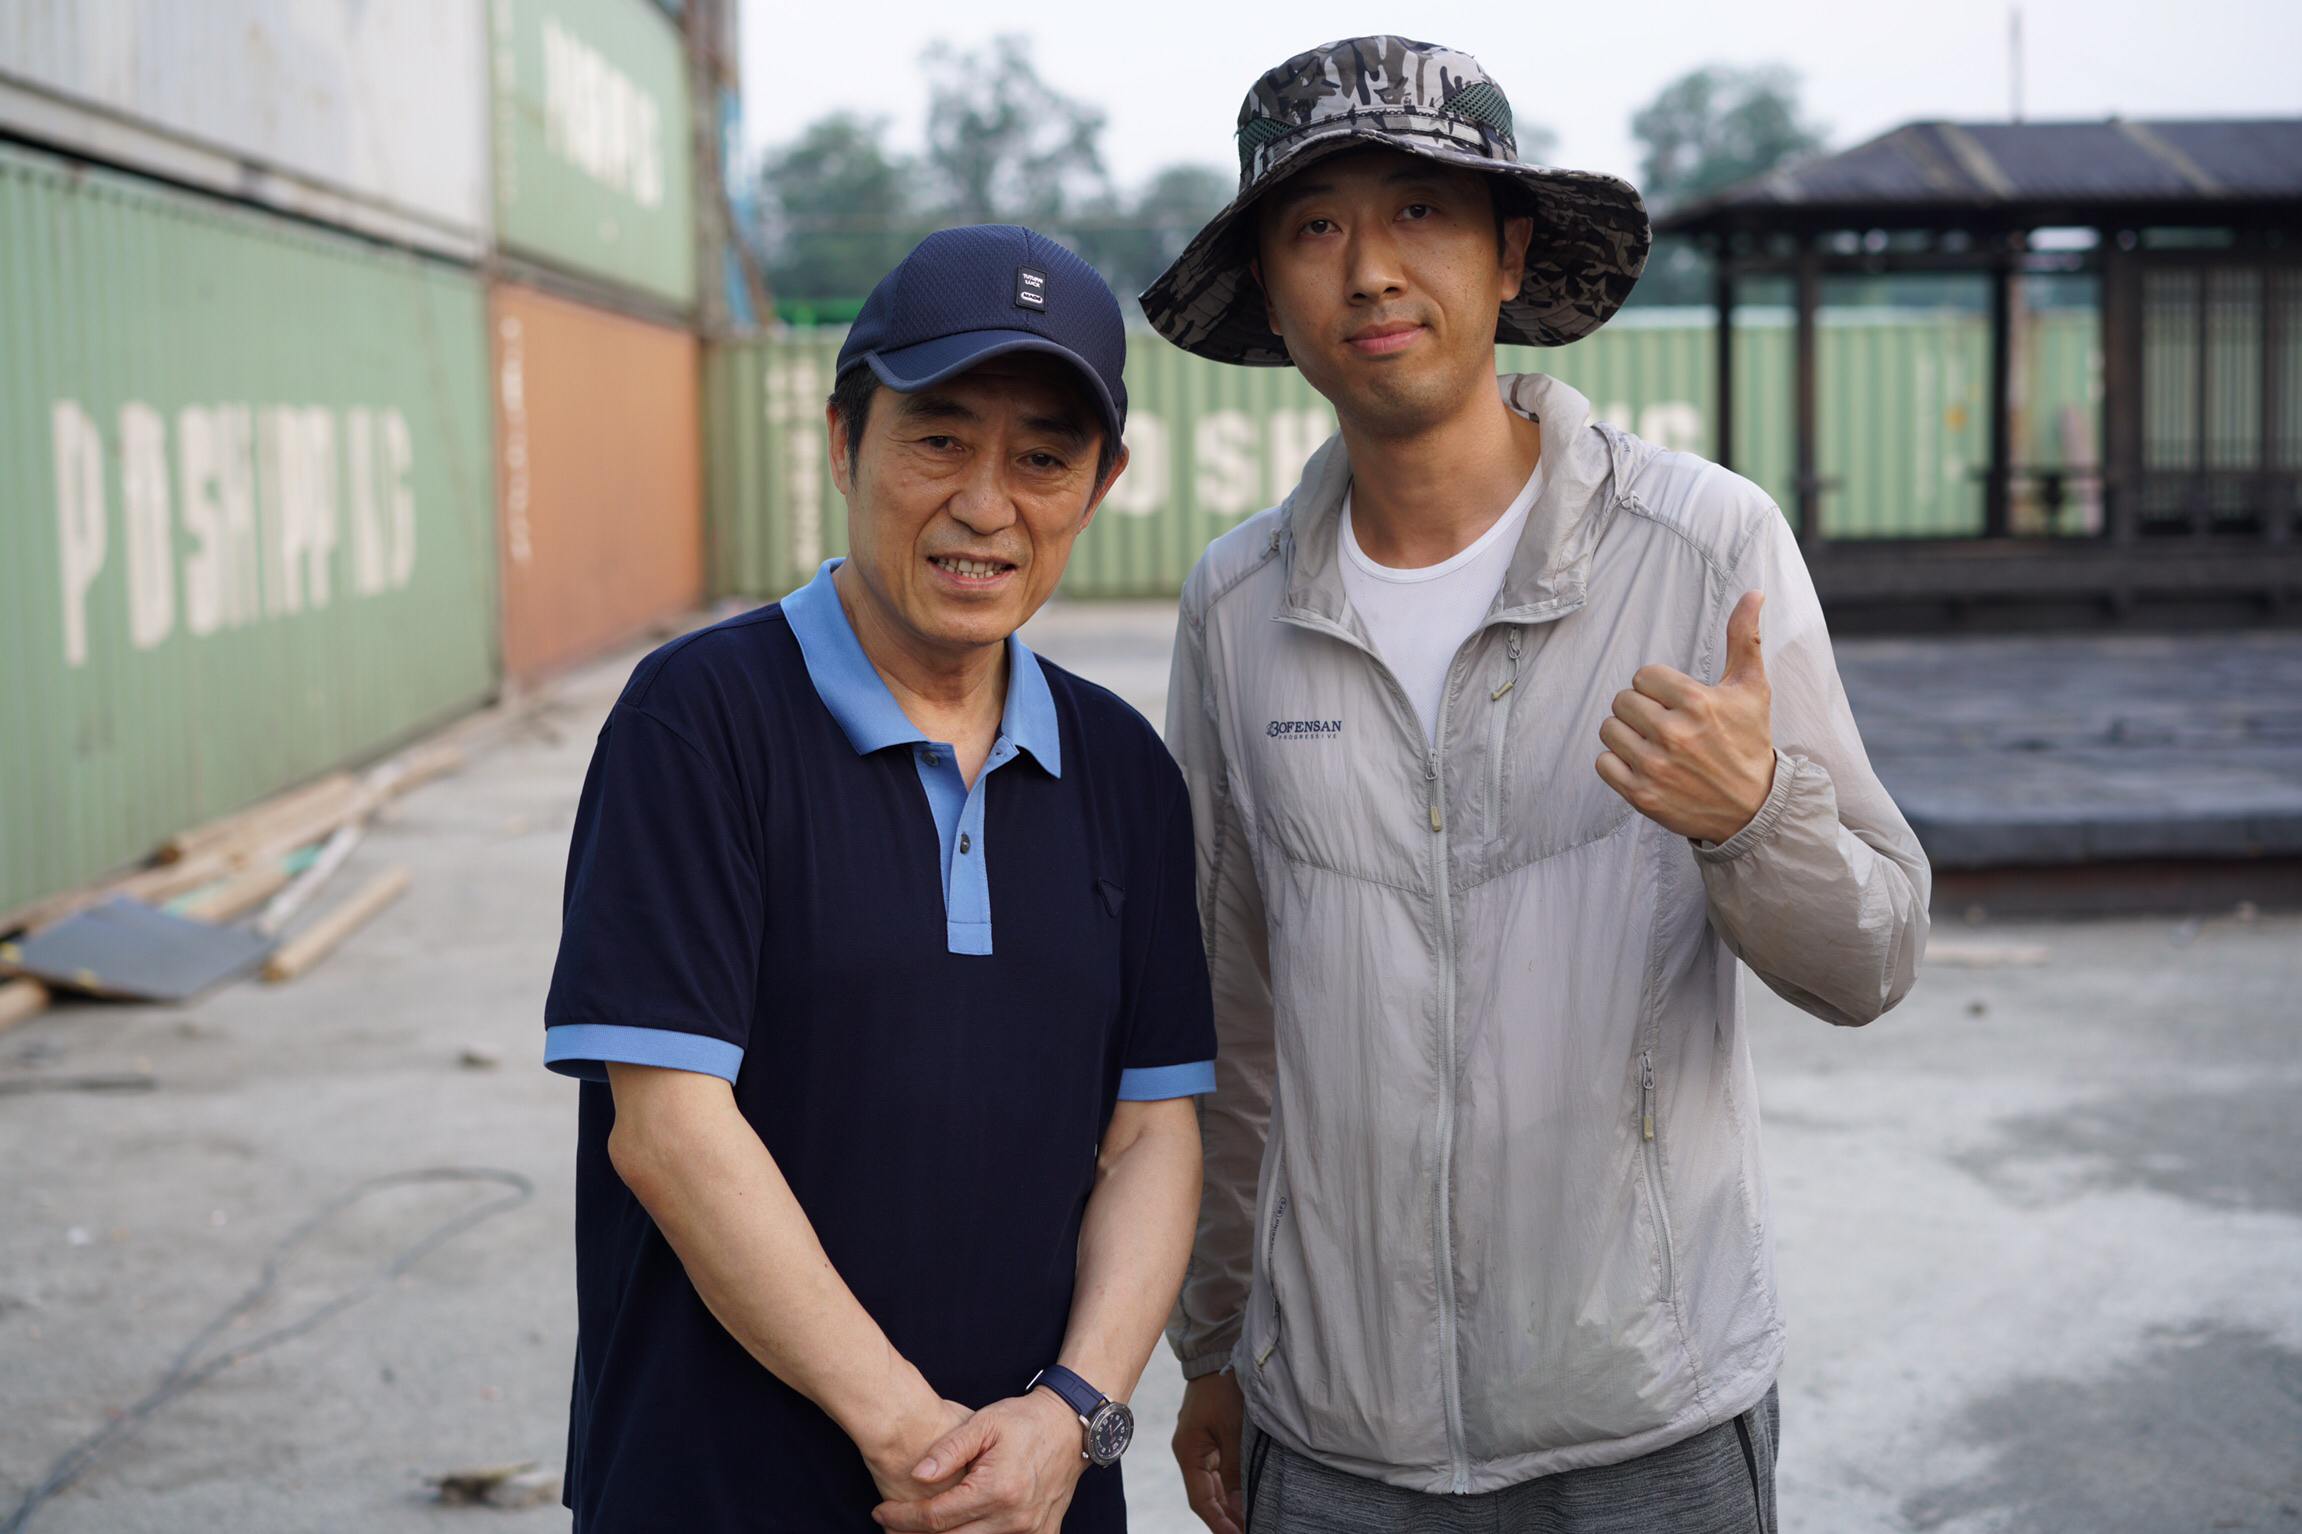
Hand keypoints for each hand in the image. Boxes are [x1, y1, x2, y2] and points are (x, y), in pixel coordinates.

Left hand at [872, 1388, 1086, 1532]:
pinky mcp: (1042, 1533)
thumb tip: (917, 1475)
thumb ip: (949, 1449)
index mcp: (997, 1489)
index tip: (879, 1512)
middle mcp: (1014, 1518)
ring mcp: (1031, 1530)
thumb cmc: (1024, 1421)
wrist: (1071, 1427)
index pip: (935, 1517)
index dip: (902, 1517)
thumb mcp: (983, 1423)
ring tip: (917, 1529)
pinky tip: (957, 1528)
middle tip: (890, 1525)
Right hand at [1172, 1370, 1246, 1533]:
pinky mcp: (1212, 1435)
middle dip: (1227, 1518)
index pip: (1202, 1500)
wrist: (1219, 1349)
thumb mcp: (1233, 1429)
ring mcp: (1201, 1443)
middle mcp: (1191, 1451)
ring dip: (1230, 1503)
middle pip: (1207, 1495)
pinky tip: (1246, 1496)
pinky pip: (1220, 1470)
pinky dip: (1232, 1486)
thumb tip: (1238, 1502)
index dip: (1220, 1523)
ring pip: (1214, 1484)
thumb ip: (1234, 1467)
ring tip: (1252, 1521)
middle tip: (1251, 1531)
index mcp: (1189, 1451)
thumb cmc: (1224, 1386)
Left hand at [1596, 590, 1776, 844]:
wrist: (1753, 807)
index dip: (1659, 688)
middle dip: (1641, 709)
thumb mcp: (1753, 688)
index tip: (1678, 703)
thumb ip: (1745, 638)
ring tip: (1654, 743)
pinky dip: (1617, 763)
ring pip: (1609, 729)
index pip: (1643, 675)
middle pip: (1622, 700)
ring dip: (1626, 734)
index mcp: (1697, 702)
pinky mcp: (1641, 794)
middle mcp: (1673, 733)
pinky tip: (1643, 764)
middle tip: (1665, 724)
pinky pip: (1603, 763)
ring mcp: (1655, 766)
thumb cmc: (1749, 741)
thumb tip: (1754, 592)